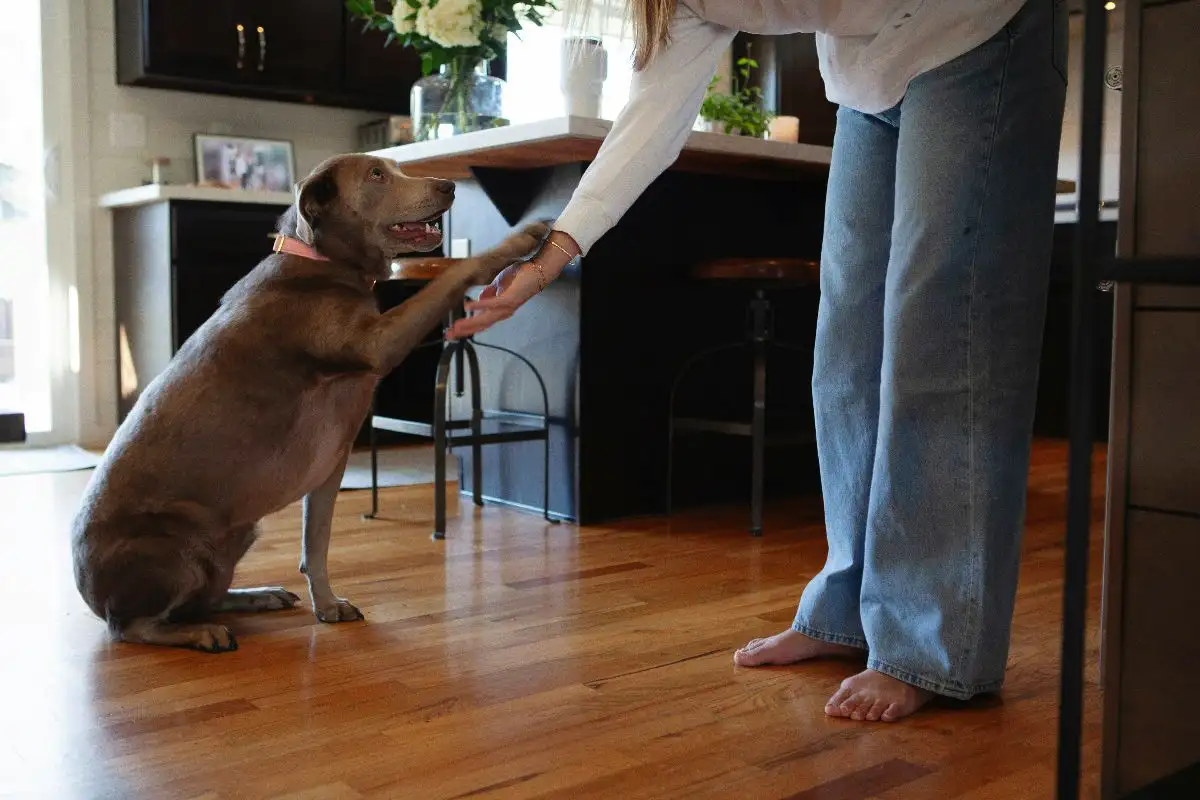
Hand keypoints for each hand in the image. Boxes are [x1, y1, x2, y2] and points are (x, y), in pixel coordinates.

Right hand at [445, 229, 577, 339]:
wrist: (538, 270)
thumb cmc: (521, 275)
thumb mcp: (500, 283)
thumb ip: (490, 293)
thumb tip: (479, 300)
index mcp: (500, 309)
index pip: (481, 321)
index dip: (466, 327)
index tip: (452, 332)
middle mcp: (503, 312)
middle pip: (481, 325)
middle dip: (464, 330)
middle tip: (449, 335)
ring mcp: (507, 307)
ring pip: (485, 319)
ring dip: (469, 323)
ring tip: (455, 326)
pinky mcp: (510, 298)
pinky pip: (493, 304)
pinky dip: (480, 306)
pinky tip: (468, 306)